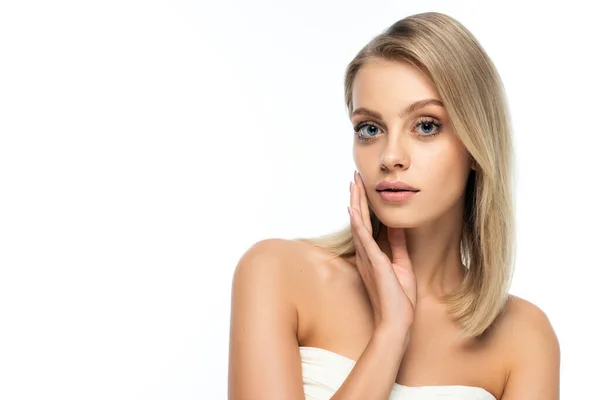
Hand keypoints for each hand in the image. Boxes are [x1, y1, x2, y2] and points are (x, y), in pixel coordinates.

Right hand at [348, 171, 416, 334]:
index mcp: (371, 255)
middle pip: (359, 219)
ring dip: (355, 202)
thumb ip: (398, 245)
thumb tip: (398, 226)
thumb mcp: (402, 265)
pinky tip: (353, 208)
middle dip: (357, 197)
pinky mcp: (373, 261)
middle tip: (355, 176)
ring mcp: (367, 257)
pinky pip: (363, 237)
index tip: (363, 187)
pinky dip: (357, 221)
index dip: (364, 205)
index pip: (366, 224)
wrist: (397, 321)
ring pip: (358, 223)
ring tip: (353, 183)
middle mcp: (364, 253)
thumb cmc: (399, 299)